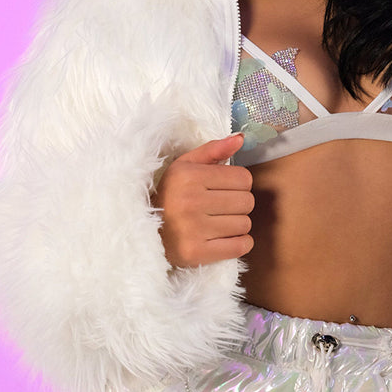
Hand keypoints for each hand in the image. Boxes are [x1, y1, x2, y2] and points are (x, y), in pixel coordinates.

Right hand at [151, 134, 254, 266]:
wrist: (144, 232)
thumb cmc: (171, 195)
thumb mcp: (184, 167)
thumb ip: (213, 150)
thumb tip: (240, 139)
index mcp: (188, 176)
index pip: (243, 178)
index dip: (237, 184)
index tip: (222, 189)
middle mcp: (190, 201)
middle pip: (247, 202)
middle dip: (237, 205)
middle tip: (219, 208)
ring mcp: (193, 229)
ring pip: (245, 224)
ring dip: (236, 225)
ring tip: (217, 223)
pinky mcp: (196, 253)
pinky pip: (240, 246)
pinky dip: (239, 244)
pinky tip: (223, 239)